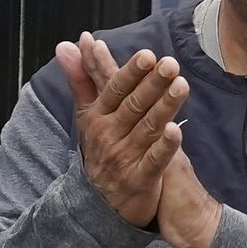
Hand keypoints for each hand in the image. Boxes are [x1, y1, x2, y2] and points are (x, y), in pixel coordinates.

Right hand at [67, 36, 221, 247]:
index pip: (114, 90)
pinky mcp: (141, 179)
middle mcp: (109, 135)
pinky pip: (154, 161)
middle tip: (170, 64)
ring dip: (164, 106)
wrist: (99, 203)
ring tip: (181, 85)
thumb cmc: (101, 148)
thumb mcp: (87, 114)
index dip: (131, 72)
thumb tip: (65, 45)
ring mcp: (124, 157)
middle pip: (133, 105)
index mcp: (97, 116)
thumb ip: (81, 79)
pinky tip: (177, 131)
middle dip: (151, 84)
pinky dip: (165, 147)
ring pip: (147, 128)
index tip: (147, 55)